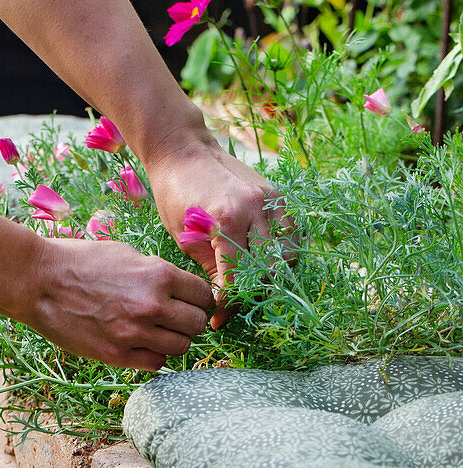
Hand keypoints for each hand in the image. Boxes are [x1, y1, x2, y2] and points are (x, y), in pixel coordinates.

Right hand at [26, 237, 213, 369]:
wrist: (38, 281)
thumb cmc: (79, 261)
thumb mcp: (126, 254)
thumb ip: (156, 273)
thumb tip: (177, 289)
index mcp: (158, 275)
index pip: (204, 295)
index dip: (200, 299)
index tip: (191, 302)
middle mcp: (152, 305)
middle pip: (197, 324)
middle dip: (189, 321)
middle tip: (175, 319)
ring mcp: (135, 333)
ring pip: (181, 347)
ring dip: (174, 340)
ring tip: (156, 332)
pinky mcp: (116, 355)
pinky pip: (156, 364)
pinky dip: (153, 356)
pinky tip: (140, 345)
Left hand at [147, 137, 293, 328]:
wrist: (183, 149)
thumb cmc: (174, 192)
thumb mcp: (184, 236)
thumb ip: (210, 268)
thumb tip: (224, 301)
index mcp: (227, 220)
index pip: (238, 278)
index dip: (229, 304)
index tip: (217, 318)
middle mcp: (255, 209)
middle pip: (269, 270)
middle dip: (251, 294)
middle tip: (234, 305)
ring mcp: (271, 200)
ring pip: (289, 254)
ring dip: (273, 275)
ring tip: (250, 285)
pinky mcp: (277, 195)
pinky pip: (292, 234)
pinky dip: (283, 253)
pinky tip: (264, 262)